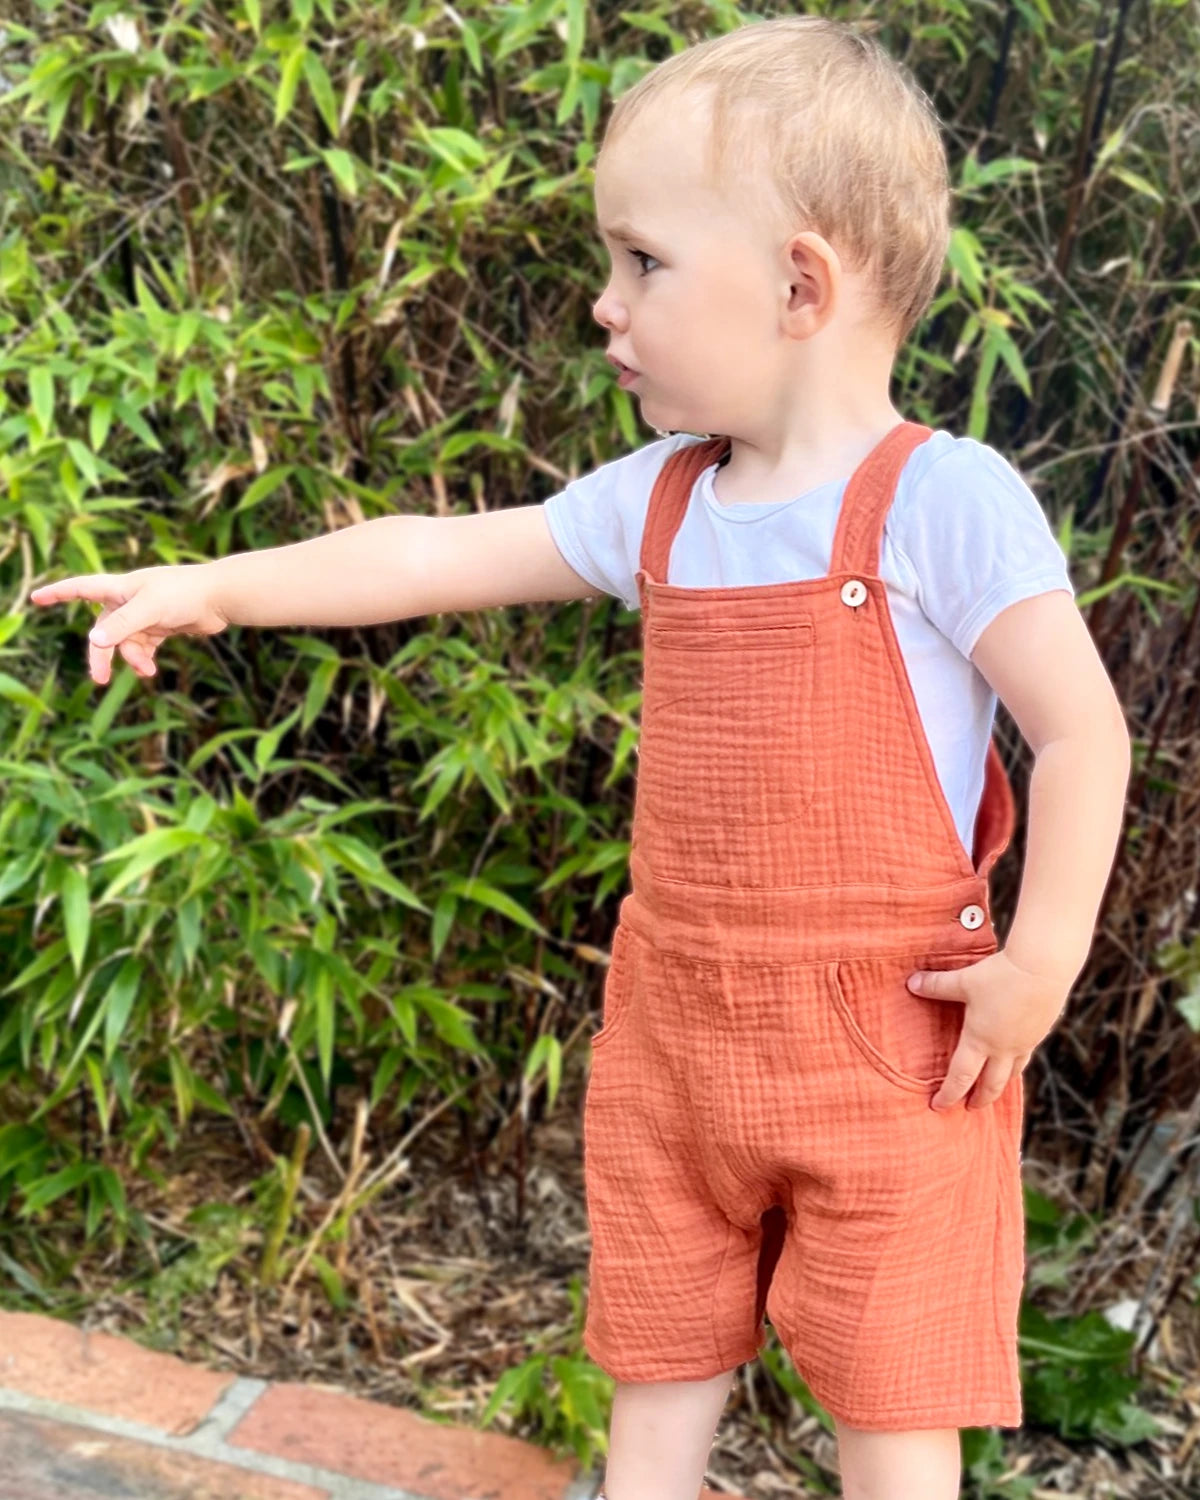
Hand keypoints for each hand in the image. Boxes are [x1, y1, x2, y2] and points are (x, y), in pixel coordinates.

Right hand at [29, 564, 228, 685]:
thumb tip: (95, 642)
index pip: (81, 589)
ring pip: (125, 642)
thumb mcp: (149, 609)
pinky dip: (144, 659)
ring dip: (131, 658)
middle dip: (102, 654)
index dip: (58, 593)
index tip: (36, 598)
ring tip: (146, 671)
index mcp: (120, 587)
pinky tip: (149, 671)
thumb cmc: (184, 594)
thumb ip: (122, 625)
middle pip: (104, 629)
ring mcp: (145, 614)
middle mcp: (129, 599)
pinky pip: (143, 646)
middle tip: (100, 679)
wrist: (219, 598)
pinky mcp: (162, 626)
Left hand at [905, 949, 1070, 1111]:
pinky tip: (1014, 1057)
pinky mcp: (1041, 1031)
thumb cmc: (1000, 976)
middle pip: (991, 1084)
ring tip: (993, 1089)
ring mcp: (1025, 1042)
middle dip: (979, 1099)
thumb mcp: (963, 980)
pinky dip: (1016, 1064)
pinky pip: (1026, 1055)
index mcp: (981, 1040)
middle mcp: (1004, 1048)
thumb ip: (936, 985)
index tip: (938, 1106)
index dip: (948, 1094)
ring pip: (1012, 1073)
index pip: (960, 1077)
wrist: (1043, 968)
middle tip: (969, 1108)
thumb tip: (911, 983)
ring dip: (1000, 1085)